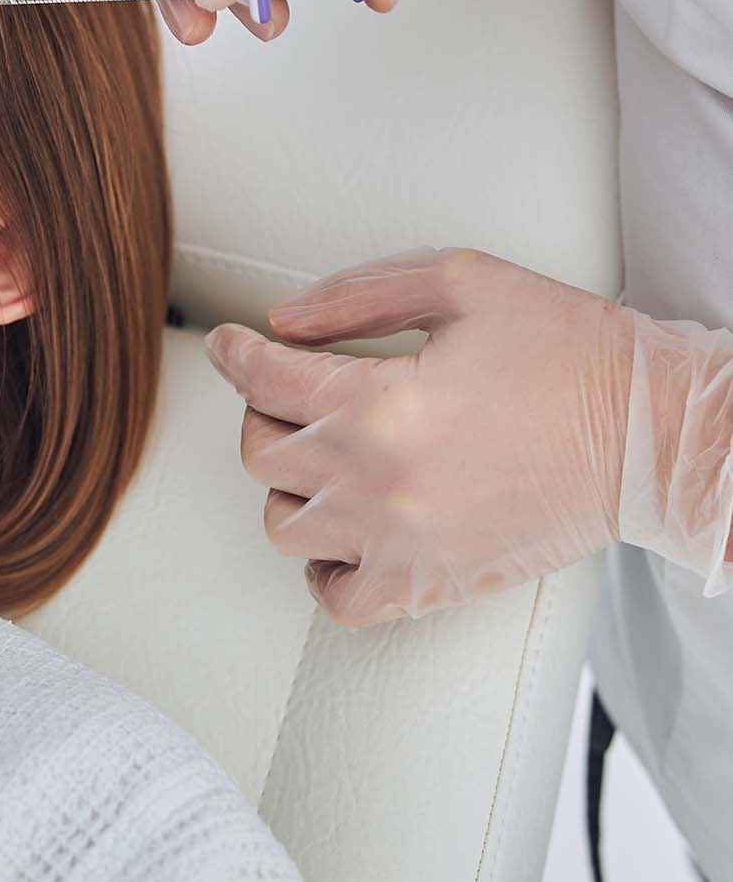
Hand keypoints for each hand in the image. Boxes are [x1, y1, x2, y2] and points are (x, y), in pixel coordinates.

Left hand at [203, 247, 644, 625]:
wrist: (652, 437)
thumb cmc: (571, 354)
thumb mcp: (463, 283)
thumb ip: (359, 294)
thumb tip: (283, 321)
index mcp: (379, 405)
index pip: (263, 380)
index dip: (234, 353)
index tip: (228, 343)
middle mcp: (375, 484)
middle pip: (262, 454)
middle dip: (262, 411)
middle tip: (289, 391)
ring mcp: (398, 544)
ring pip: (284, 527)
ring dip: (287, 485)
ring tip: (321, 456)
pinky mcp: (429, 585)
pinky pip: (337, 599)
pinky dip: (321, 569)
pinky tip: (338, 533)